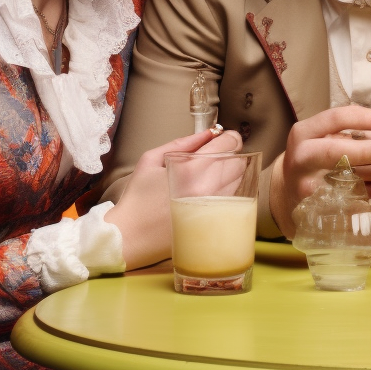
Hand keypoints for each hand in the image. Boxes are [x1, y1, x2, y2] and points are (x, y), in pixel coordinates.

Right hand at [105, 127, 242, 269]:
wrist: (130, 237)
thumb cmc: (137, 198)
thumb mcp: (151, 160)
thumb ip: (182, 143)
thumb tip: (208, 132)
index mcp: (190, 170)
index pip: (228, 144)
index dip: (229, 137)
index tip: (222, 138)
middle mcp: (207, 189)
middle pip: (239, 162)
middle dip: (231, 154)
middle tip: (215, 155)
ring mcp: (214, 208)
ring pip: (240, 181)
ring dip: (231, 173)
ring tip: (210, 175)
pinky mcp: (215, 223)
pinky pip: (235, 199)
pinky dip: (228, 190)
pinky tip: (209, 191)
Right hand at [269, 105, 370, 238]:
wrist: (287, 190)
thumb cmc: (315, 158)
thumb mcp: (322, 137)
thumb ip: (348, 129)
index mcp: (304, 132)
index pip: (334, 118)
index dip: (362, 118)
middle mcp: (301, 157)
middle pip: (333, 150)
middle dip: (364, 150)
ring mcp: (304, 184)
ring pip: (335, 180)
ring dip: (365, 178)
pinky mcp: (311, 207)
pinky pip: (338, 203)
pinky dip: (359, 200)